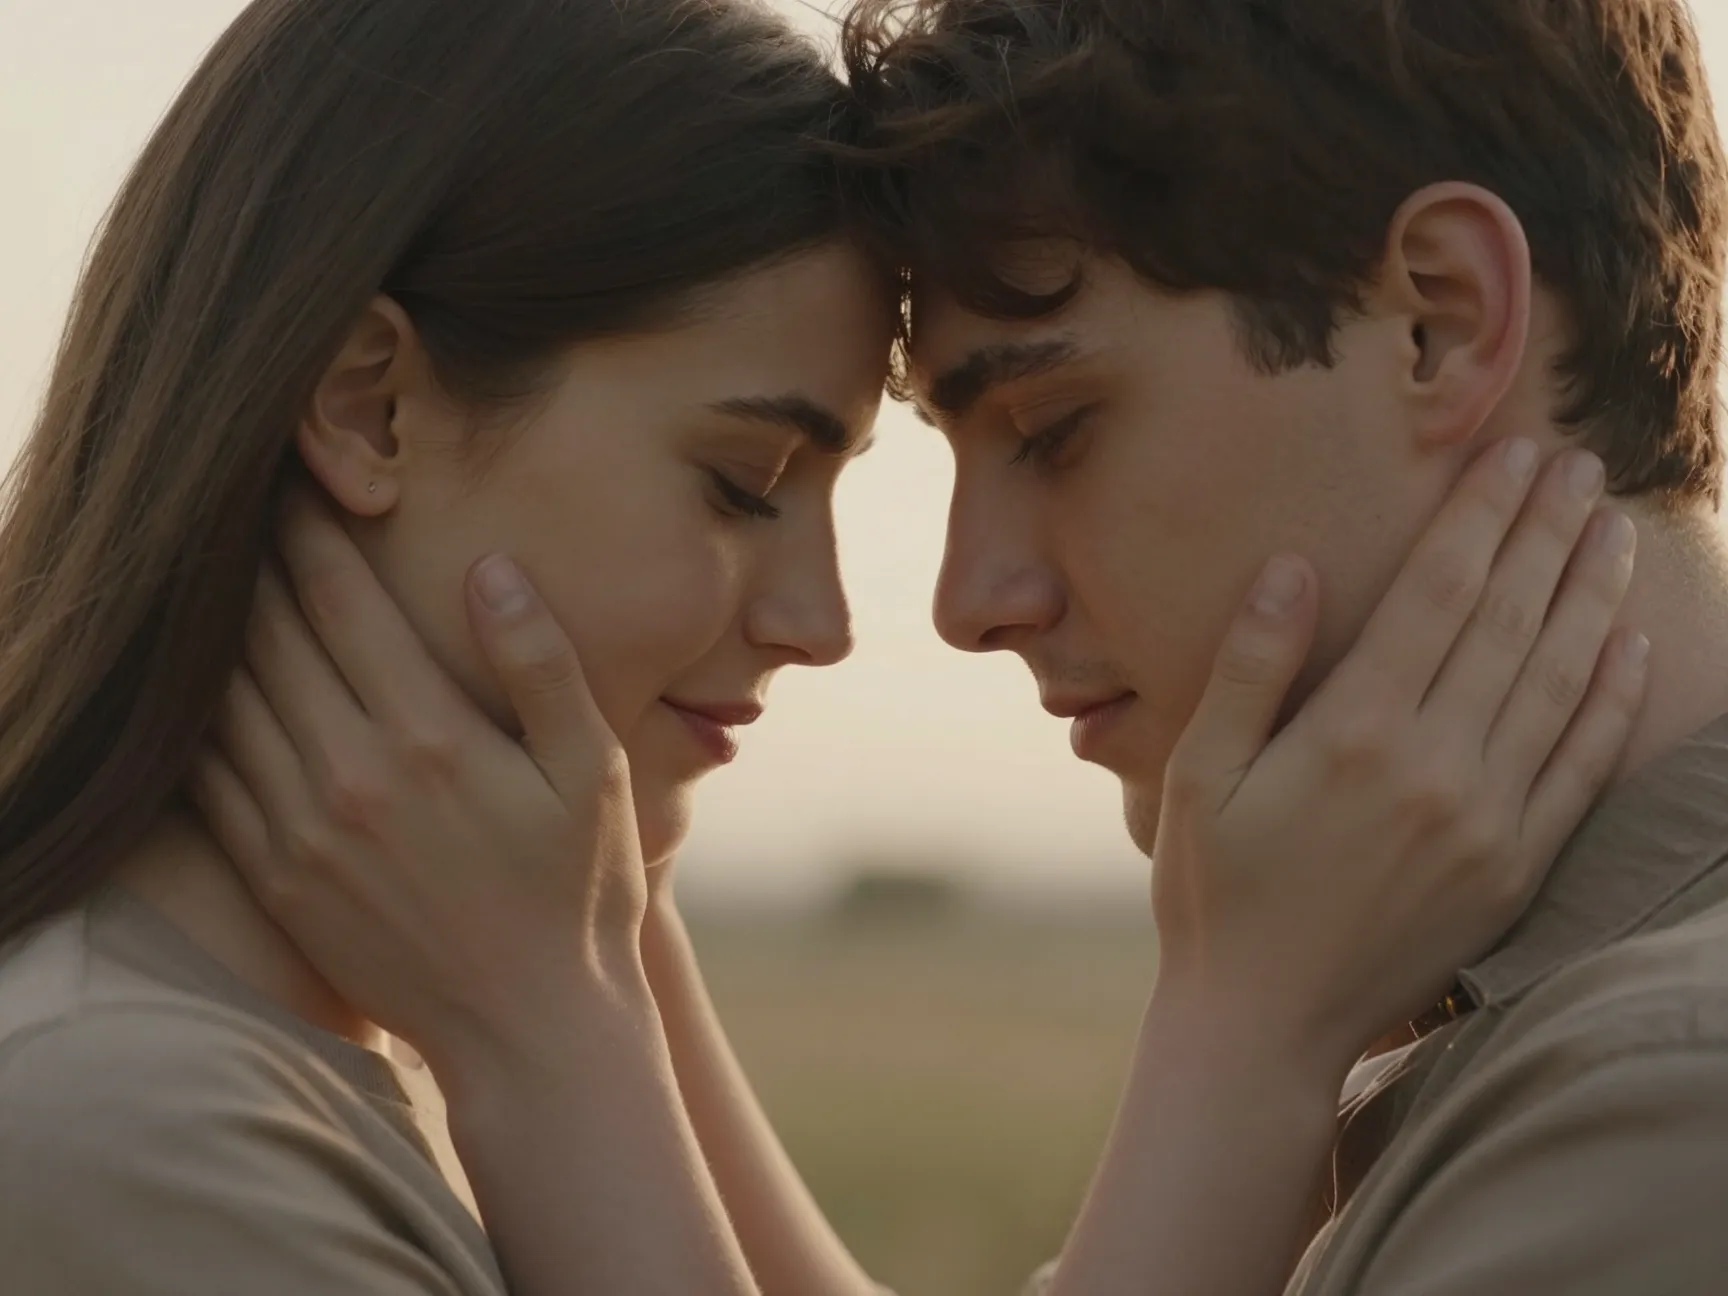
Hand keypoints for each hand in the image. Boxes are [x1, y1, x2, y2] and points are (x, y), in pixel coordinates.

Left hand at [190, 490, 646, 1075]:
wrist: (530, 1029)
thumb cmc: (579, 892)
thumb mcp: (592, 772)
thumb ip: (540, 665)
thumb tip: (491, 567)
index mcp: (430, 738)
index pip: (340, 603)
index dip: (308, 533)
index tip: (295, 485)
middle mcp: (351, 778)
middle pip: (269, 638)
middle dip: (253, 566)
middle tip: (244, 515)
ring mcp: (303, 834)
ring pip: (229, 701)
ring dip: (220, 633)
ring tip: (222, 584)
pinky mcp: (279, 880)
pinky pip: (212, 779)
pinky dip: (200, 719)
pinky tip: (209, 686)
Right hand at [1152, 441, 1644, 1081]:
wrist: (1265, 1023)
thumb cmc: (1215, 889)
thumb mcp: (1198, 773)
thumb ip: (1249, 667)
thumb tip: (1293, 566)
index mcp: (1353, 732)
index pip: (1439, 594)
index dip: (1481, 517)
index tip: (1513, 455)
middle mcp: (1434, 767)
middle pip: (1511, 622)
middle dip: (1547, 534)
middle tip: (1578, 464)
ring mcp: (1486, 821)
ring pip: (1559, 683)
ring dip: (1592, 598)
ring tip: (1613, 529)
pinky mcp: (1514, 869)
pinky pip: (1581, 769)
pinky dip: (1612, 703)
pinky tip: (1631, 647)